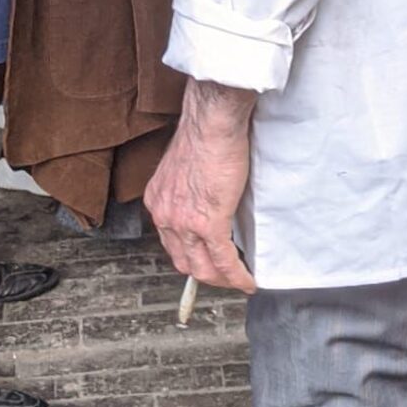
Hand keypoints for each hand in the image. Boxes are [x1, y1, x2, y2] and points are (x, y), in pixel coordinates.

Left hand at [145, 81, 256, 294]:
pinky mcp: (209, 222)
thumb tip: (203, 198)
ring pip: (202, 267)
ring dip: (223, 280)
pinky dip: (236, 275)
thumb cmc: (203, 134)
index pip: (170, 242)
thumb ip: (188, 188)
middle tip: (225, 277)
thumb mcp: (184, 167)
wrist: (211, 123)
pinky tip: (248, 280)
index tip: (206, 260)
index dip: (190, 256)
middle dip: (206, 275)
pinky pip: (223, 259)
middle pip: (183, 261)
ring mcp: (185, 222)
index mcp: (159, 200)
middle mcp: (165, 215)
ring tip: (239, 282)